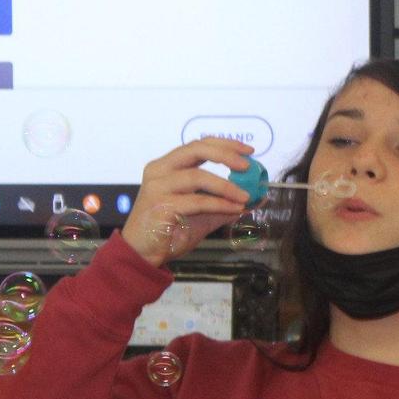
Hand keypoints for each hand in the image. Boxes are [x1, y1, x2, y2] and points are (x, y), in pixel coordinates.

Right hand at [120, 138, 254, 267]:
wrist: (144, 254)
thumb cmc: (169, 232)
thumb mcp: (202, 215)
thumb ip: (224, 204)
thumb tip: (255, 198)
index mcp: (166, 166)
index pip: (197, 145)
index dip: (224, 144)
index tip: (248, 151)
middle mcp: (159, 171)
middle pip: (196, 149)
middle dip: (226, 154)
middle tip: (247, 166)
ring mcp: (158, 187)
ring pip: (198, 176)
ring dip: (226, 186)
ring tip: (245, 197)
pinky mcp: (162, 206)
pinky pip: (197, 201)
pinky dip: (219, 204)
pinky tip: (234, 209)